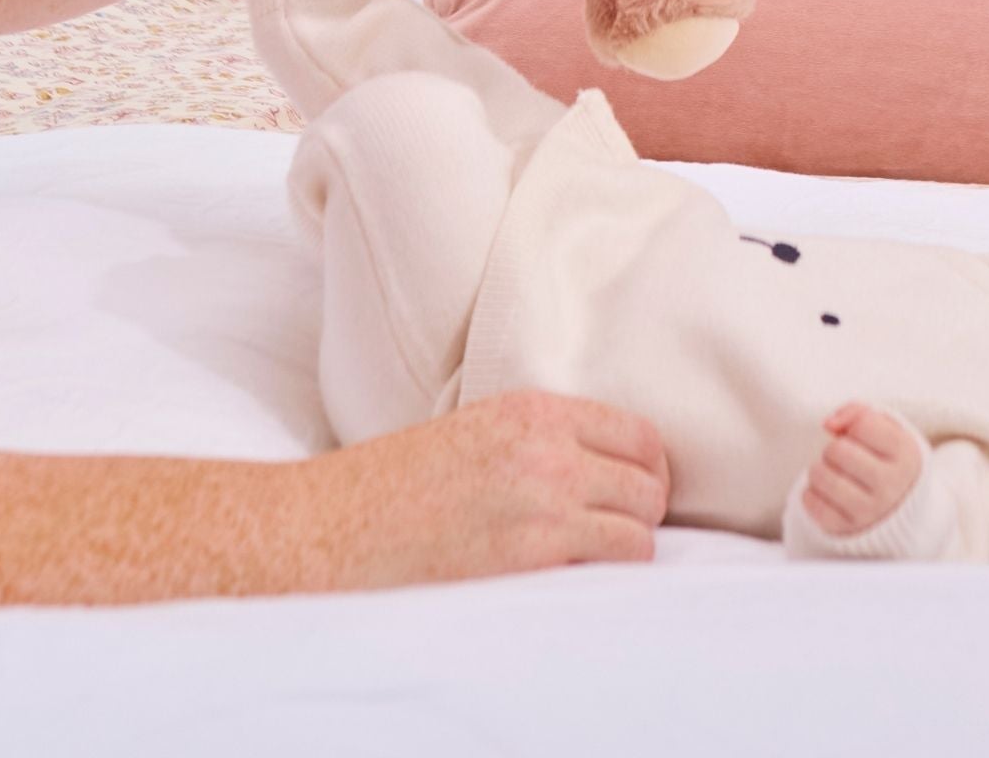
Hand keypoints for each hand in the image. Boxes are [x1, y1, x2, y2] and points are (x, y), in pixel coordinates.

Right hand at [299, 390, 670, 588]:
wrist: (338, 525)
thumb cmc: (399, 484)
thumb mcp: (478, 430)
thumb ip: (539, 439)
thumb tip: (600, 466)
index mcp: (534, 410)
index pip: (639, 433)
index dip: (650, 468)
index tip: (637, 488)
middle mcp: (547, 450)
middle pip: (650, 482)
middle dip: (646, 510)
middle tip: (622, 529)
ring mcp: (543, 504)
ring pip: (639, 530)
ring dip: (629, 548)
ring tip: (598, 559)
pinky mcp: (530, 557)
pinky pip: (609, 566)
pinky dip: (605, 577)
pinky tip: (576, 578)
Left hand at [801, 403, 922, 537]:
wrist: (899, 510)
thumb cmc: (886, 460)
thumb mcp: (887, 430)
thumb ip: (858, 413)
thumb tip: (828, 425)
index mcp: (907, 455)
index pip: (862, 424)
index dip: (855, 426)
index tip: (862, 439)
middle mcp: (891, 486)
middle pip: (837, 450)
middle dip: (835, 448)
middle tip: (845, 458)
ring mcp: (870, 511)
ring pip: (820, 474)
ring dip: (820, 469)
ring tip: (834, 473)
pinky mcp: (846, 529)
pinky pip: (810, 501)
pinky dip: (811, 491)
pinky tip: (826, 492)